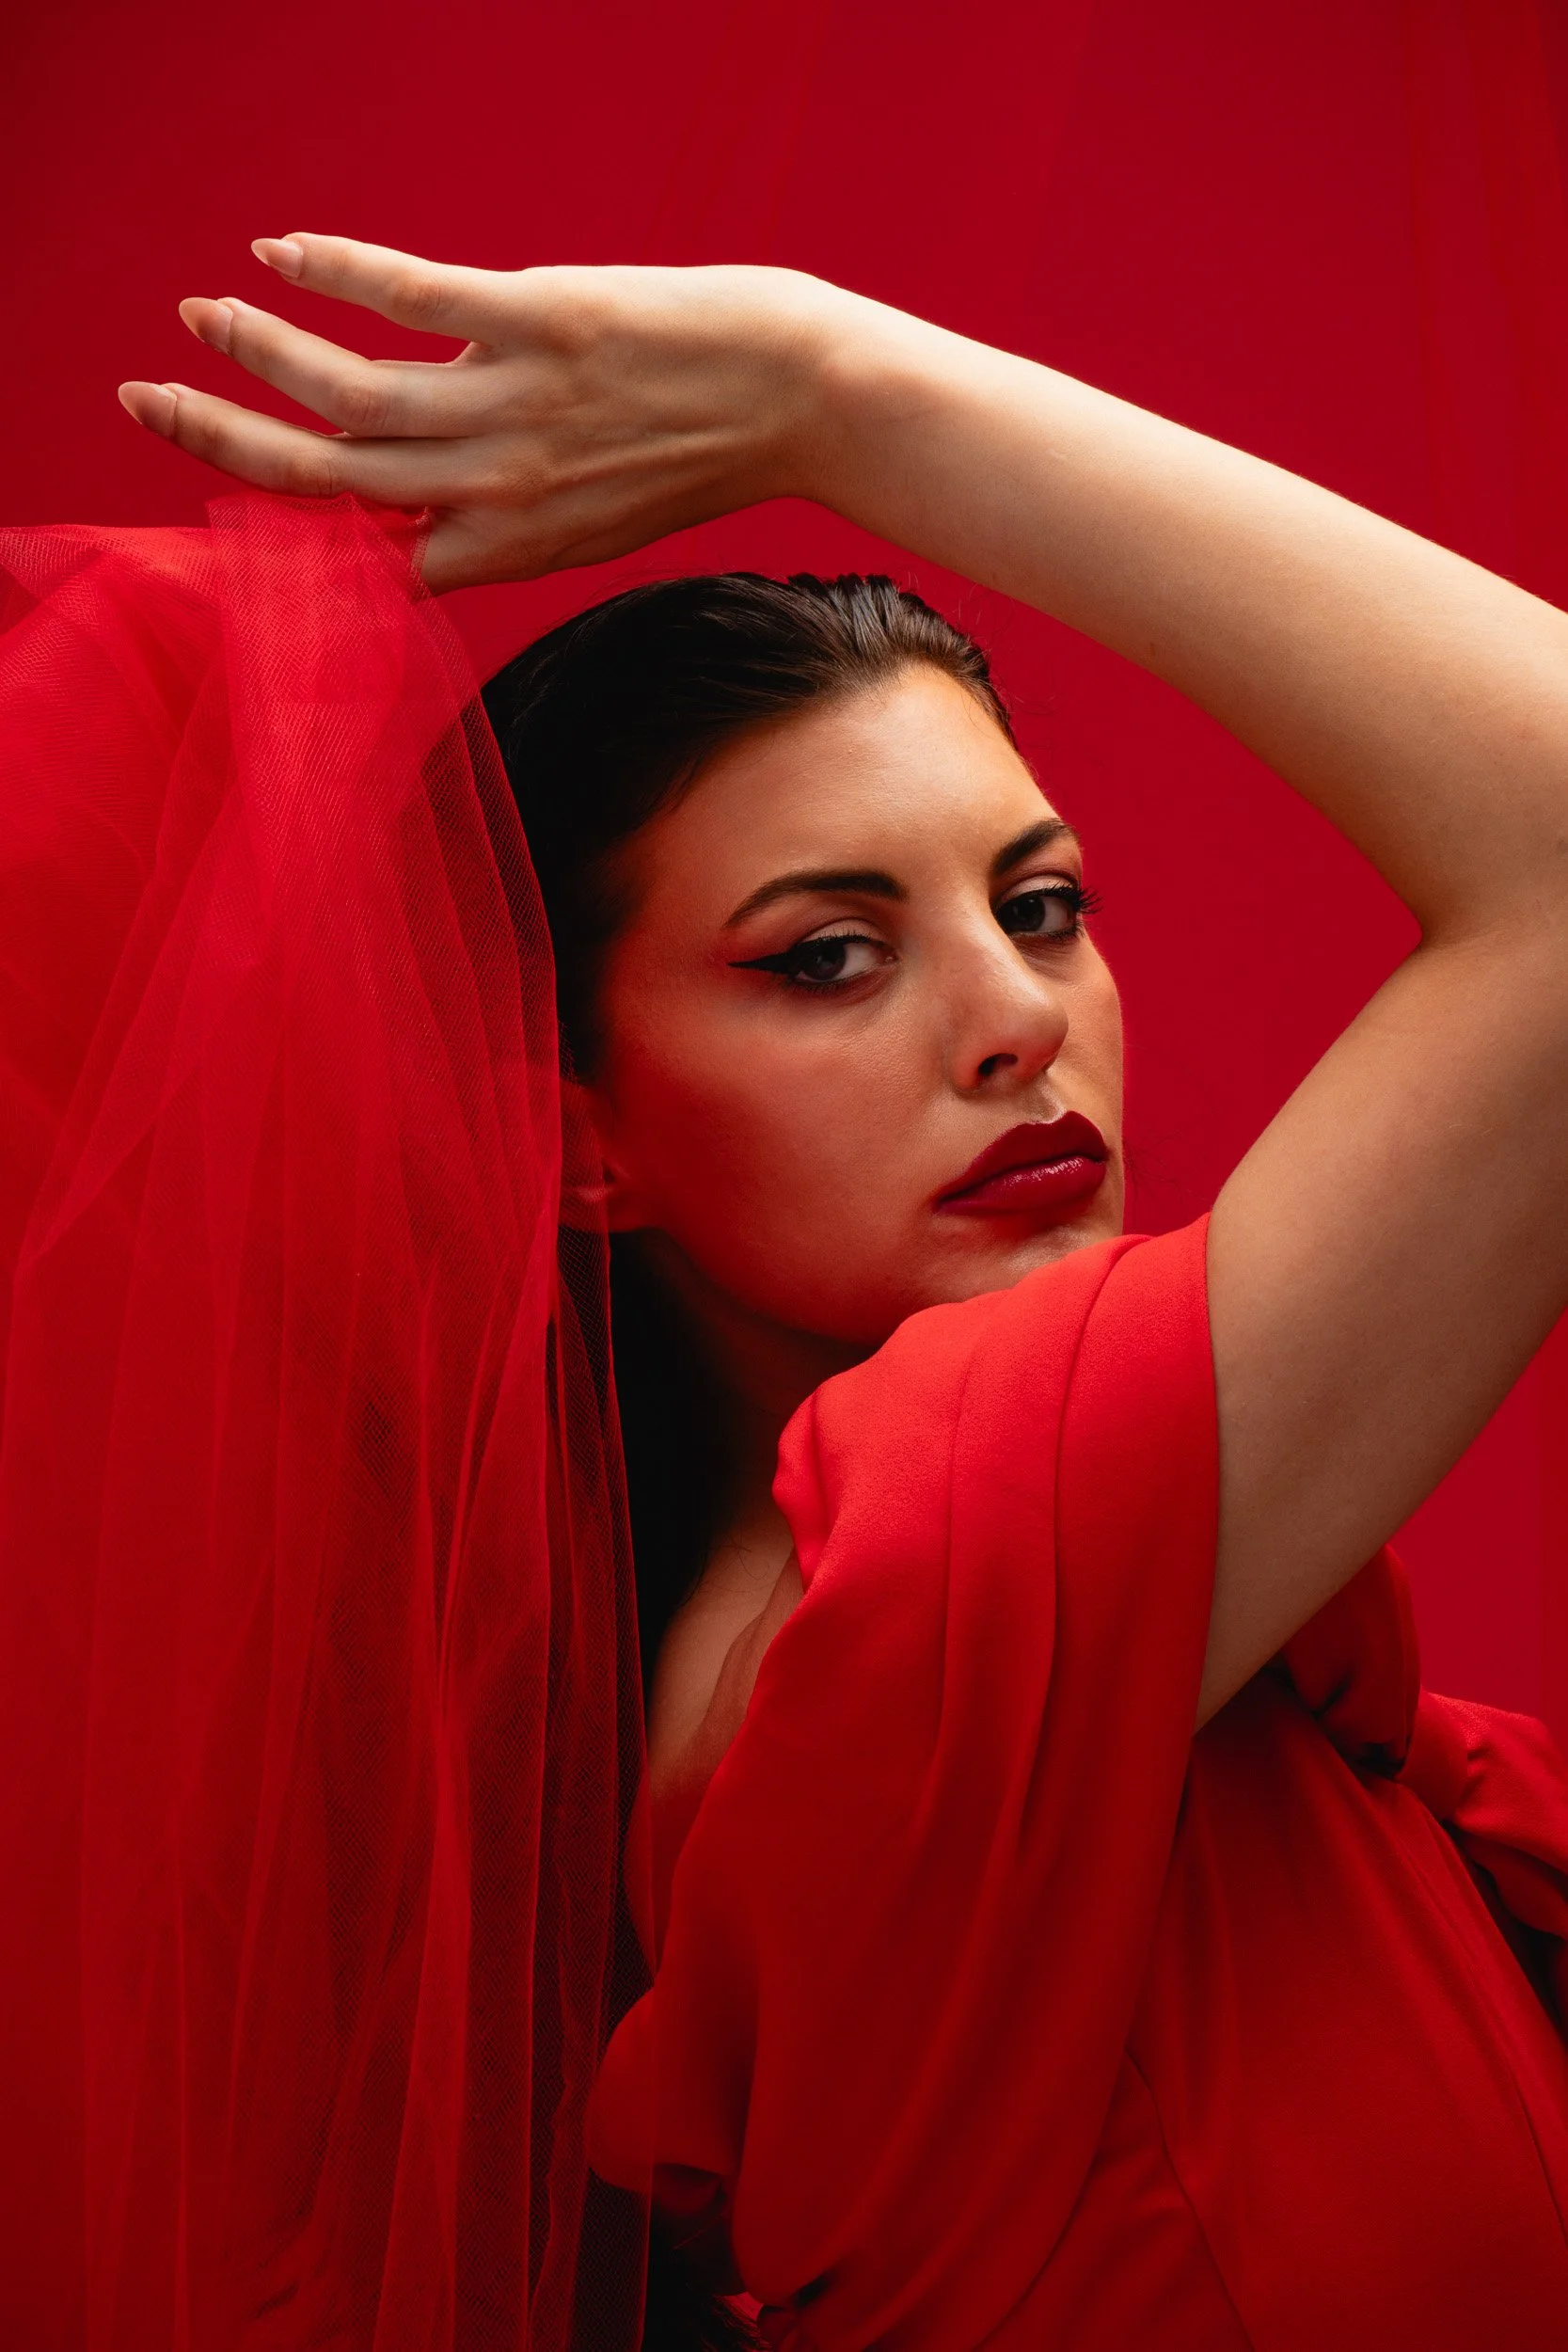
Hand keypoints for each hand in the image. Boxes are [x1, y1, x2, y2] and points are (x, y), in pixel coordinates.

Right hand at [118, 237, 848, 590]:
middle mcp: (499, 492)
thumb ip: (516, 511)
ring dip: (256, 351)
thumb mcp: (601, 515)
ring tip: (197, 314)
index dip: (287, 532)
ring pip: (347, 393)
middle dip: (222, 441)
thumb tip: (441, 490)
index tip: (227, 495)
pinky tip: (282, 250)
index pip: (369, 551)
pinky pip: (409, 299)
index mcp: (511, 547)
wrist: (807, 399)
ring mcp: (517, 411)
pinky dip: (334, 272)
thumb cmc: (709, 450)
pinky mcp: (540, 324)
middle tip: (143, 401)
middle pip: (326, 476)